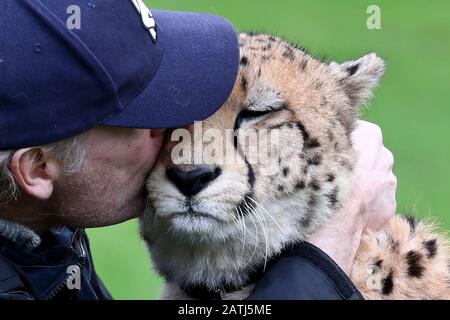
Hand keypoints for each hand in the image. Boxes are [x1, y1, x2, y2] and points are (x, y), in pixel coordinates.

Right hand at [308, 120, 396, 273]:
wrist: (332, 225)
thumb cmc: (320, 181)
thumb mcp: (319, 149)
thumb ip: (329, 139)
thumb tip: (323, 135)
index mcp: (370, 136)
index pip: (356, 130)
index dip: (340, 141)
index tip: (327, 151)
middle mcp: (385, 157)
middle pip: (367, 155)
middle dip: (353, 162)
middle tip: (331, 174)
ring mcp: (389, 184)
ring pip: (373, 179)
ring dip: (360, 184)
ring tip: (338, 196)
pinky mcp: (388, 207)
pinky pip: (375, 201)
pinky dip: (364, 204)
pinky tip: (347, 211)